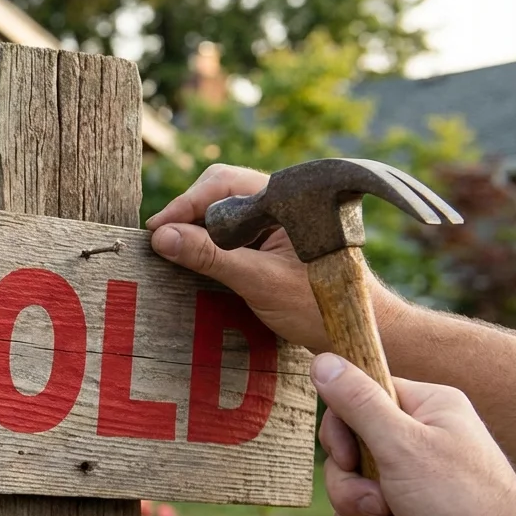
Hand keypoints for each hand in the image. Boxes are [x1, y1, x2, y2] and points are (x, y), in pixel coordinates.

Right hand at [146, 164, 407, 353]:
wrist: (359, 332)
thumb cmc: (321, 307)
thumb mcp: (259, 282)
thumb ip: (210, 257)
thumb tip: (161, 237)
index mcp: (288, 198)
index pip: (222, 184)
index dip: (184, 205)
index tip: (156, 231)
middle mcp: (283, 201)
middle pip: (220, 191)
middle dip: (188, 213)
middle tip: (161, 241)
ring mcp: (278, 219)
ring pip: (224, 210)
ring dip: (198, 229)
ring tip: (173, 252)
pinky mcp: (274, 239)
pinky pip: (234, 229)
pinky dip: (211, 242)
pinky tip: (196, 260)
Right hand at [313, 352, 515, 515]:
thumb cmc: (467, 503)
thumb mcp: (404, 445)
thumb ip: (359, 402)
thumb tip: (323, 360)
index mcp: (424, 414)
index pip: (355, 404)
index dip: (341, 435)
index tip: (350, 457)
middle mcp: (417, 450)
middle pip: (345, 465)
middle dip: (356, 497)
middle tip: (385, 506)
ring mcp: (411, 496)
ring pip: (350, 510)